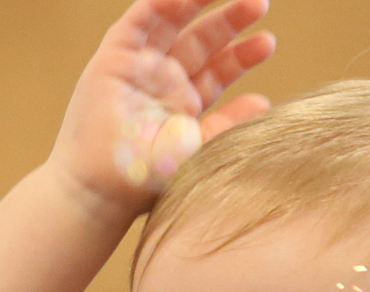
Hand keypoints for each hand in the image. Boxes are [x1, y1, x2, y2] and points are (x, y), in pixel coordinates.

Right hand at [48, 0, 276, 217]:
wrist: (101, 194)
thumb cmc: (145, 185)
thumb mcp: (198, 151)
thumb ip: (228, 125)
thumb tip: (264, 102)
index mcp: (182, 105)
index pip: (217, 70)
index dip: (242, 55)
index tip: (268, 42)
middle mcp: (161, 83)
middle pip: (200, 41)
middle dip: (229, 21)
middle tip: (259, 3)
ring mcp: (136, 69)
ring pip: (171, 23)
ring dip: (197, 3)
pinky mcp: (112, 60)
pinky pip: (138, 21)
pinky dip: (159, 2)